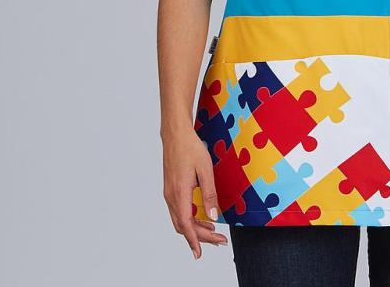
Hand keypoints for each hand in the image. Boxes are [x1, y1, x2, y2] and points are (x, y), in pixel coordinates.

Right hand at [162, 127, 228, 257]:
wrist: (175, 135)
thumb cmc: (191, 148)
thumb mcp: (205, 169)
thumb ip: (209, 194)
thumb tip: (213, 216)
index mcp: (179, 193)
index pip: (185, 224)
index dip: (194, 240)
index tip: (200, 253)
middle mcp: (171, 196)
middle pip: (183, 225)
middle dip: (201, 236)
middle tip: (220, 241)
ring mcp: (169, 193)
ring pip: (180, 219)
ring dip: (196, 228)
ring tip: (214, 233)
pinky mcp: (171, 189)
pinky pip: (179, 211)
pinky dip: (190, 219)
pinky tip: (203, 218)